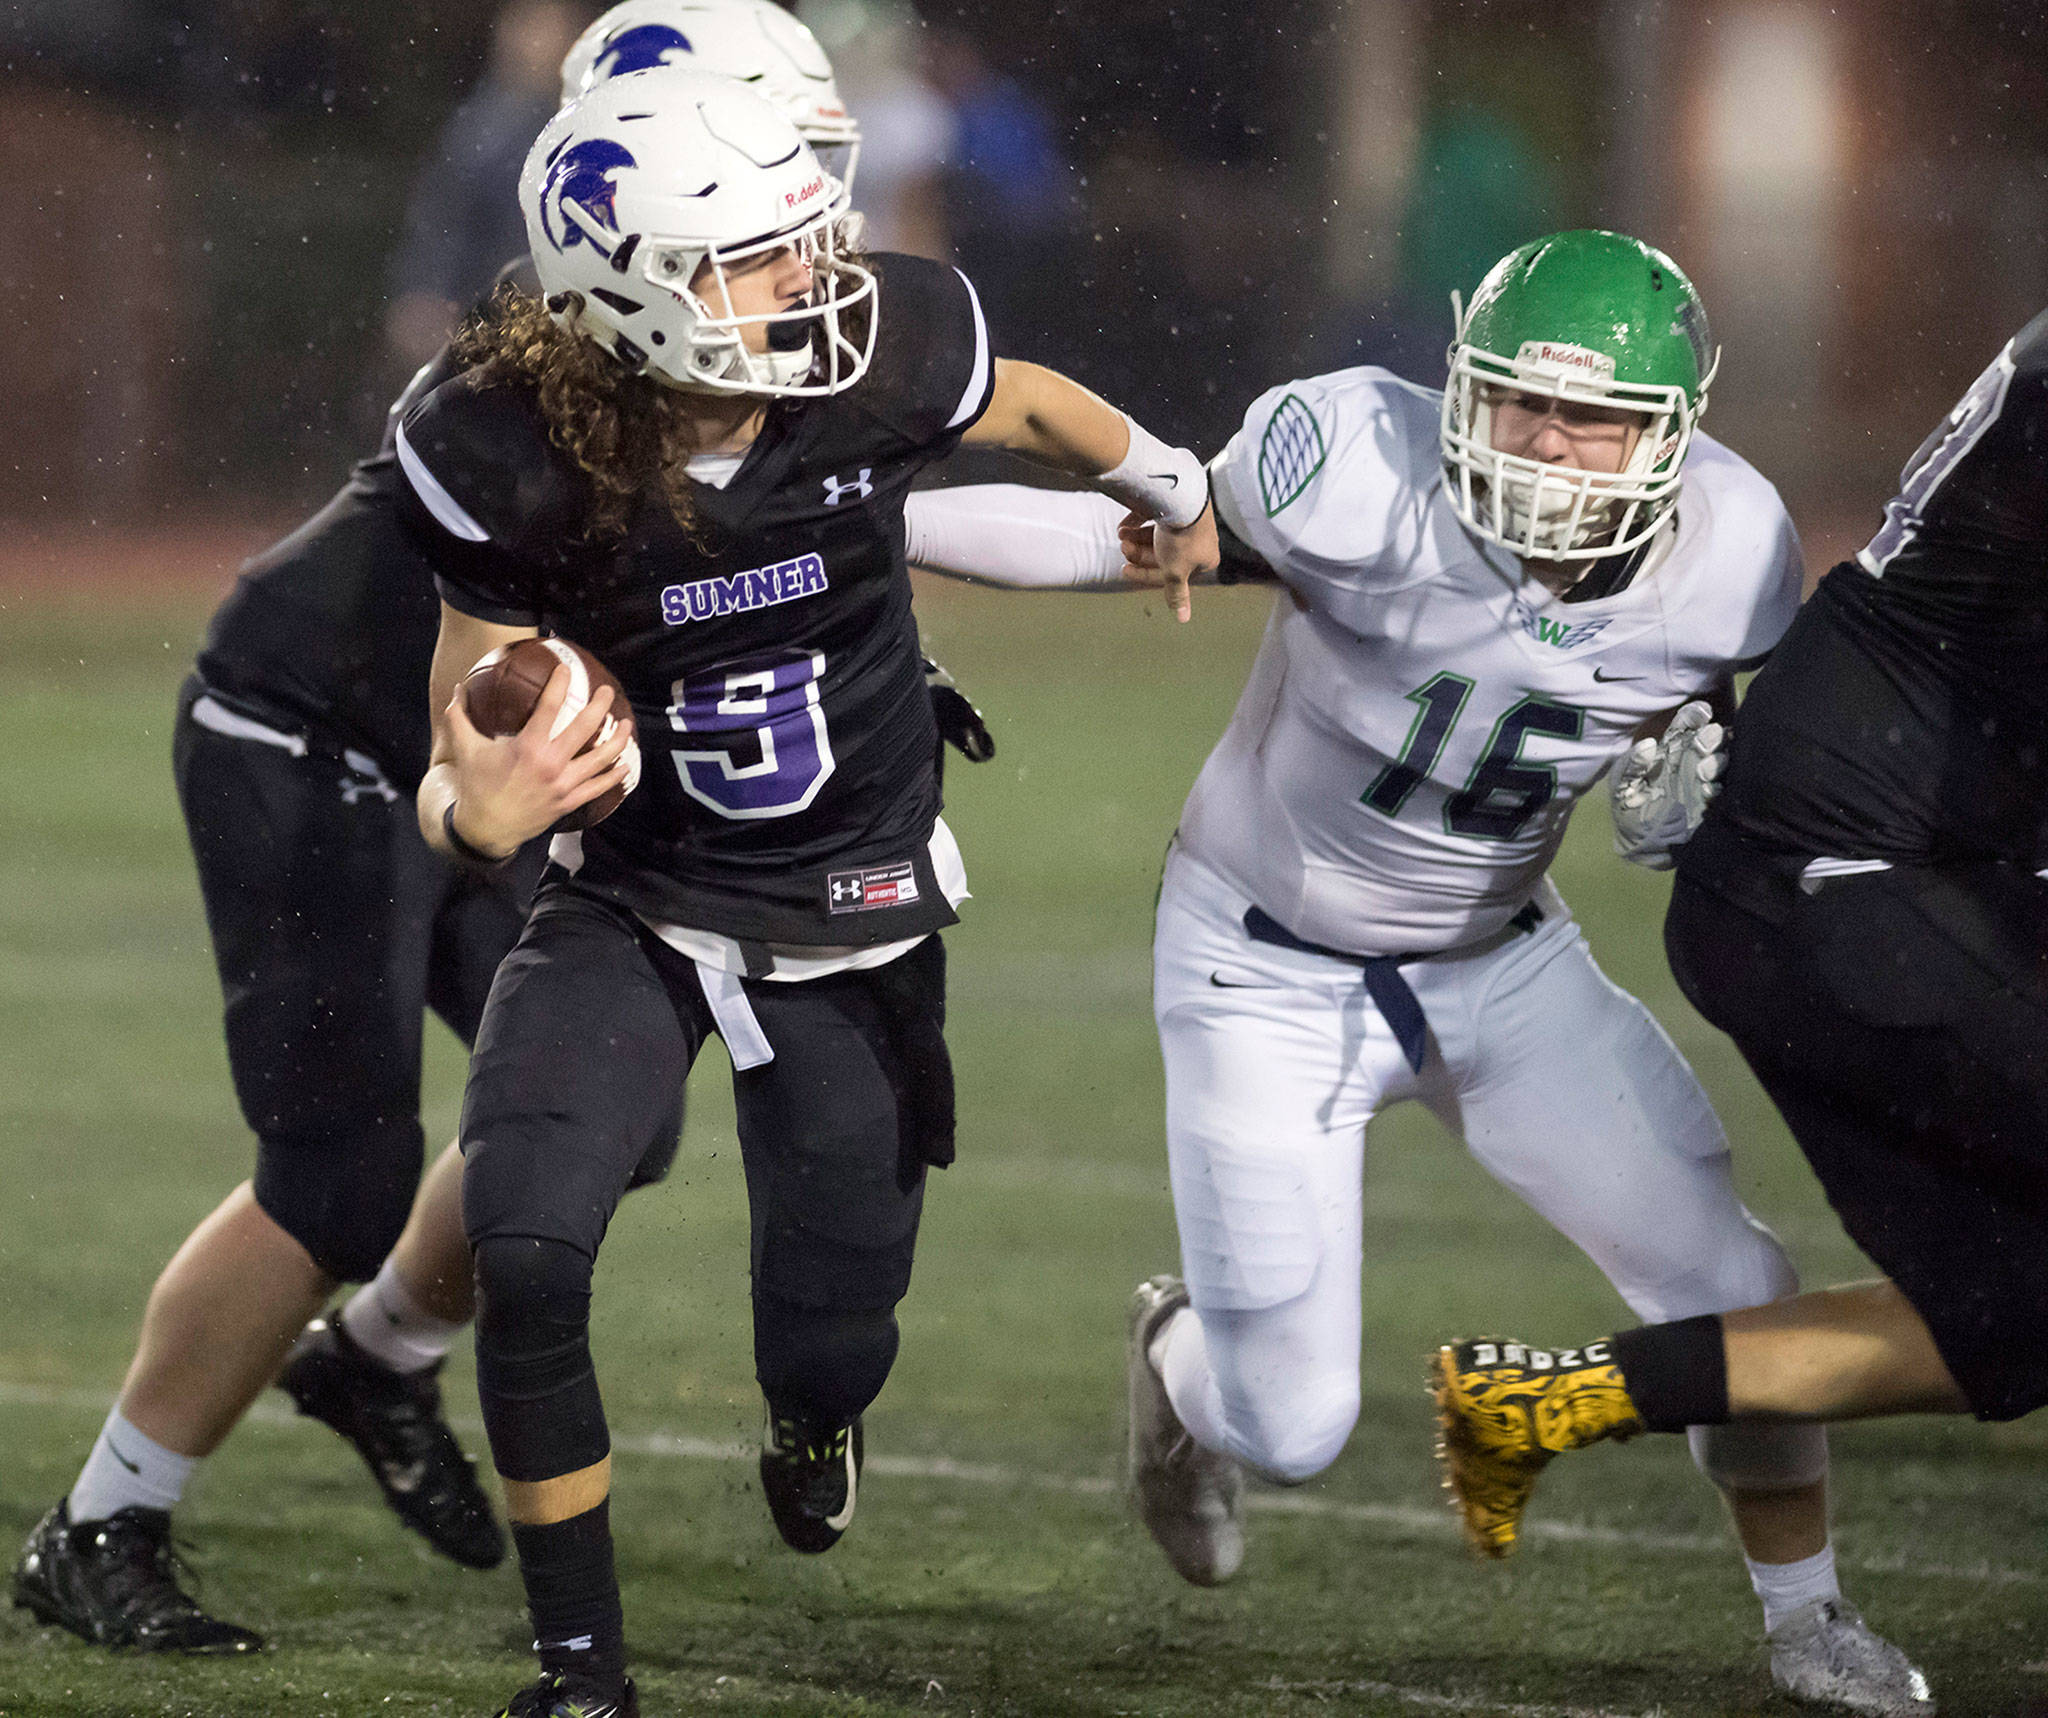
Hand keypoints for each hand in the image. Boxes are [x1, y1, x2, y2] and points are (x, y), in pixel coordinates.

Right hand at [443, 663, 633, 856]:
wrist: (486, 830)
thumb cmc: (476, 786)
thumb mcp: (465, 749)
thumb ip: (460, 718)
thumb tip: (457, 689)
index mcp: (528, 747)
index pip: (550, 707)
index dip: (560, 684)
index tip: (567, 669)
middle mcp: (551, 764)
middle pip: (585, 728)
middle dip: (600, 706)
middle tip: (608, 691)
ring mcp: (563, 785)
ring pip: (601, 759)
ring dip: (618, 740)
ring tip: (626, 724)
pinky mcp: (569, 802)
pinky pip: (598, 788)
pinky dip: (614, 777)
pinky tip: (625, 766)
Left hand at [1118, 502, 1217, 622]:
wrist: (1182, 500)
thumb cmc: (1181, 540)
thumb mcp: (1175, 572)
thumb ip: (1176, 593)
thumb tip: (1183, 618)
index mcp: (1204, 559)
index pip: (1171, 573)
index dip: (1144, 574)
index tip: (1124, 570)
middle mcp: (1199, 541)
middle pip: (1162, 553)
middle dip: (1139, 553)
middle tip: (1123, 548)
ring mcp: (1189, 521)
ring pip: (1156, 535)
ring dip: (1136, 538)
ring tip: (1122, 535)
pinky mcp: (1179, 504)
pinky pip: (1155, 516)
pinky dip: (1138, 521)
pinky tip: (1124, 525)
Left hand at [1610, 699, 1725, 868]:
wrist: (1635, 843)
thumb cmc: (1628, 806)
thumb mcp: (1621, 784)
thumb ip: (1631, 764)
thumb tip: (1648, 745)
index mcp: (1671, 749)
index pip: (1688, 724)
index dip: (1696, 715)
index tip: (1701, 714)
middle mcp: (1692, 761)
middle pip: (1712, 739)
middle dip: (1712, 736)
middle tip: (1703, 742)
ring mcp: (1703, 783)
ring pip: (1721, 763)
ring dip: (1717, 762)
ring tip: (1702, 770)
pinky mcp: (1710, 806)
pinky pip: (1723, 793)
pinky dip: (1718, 789)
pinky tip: (1708, 791)